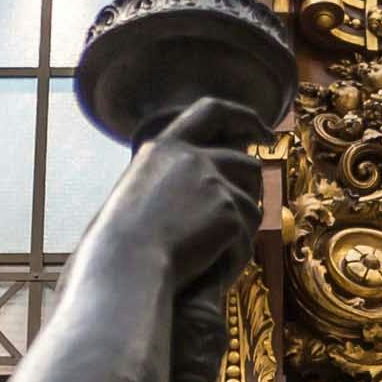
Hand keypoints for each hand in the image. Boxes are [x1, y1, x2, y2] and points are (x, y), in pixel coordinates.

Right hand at [101, 99, 264, 288]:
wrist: (124, 266)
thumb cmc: (118, 244)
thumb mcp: (137, 194)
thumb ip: (168, 183)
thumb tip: (197, 196)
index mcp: (164, 148)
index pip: (212, 111)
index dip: (243, 117)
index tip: (263, 131)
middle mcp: (193, 158)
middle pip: (247, 163)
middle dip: (254, 187)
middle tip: (251, 206)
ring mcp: (214, 183)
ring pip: (251, 205)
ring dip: (241, 229)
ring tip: (214, 254)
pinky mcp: (229, 212)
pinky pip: (246, 238)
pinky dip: (234, 257)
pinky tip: (212, 270)